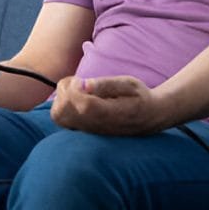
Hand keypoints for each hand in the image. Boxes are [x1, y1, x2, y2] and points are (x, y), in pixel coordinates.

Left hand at [50, 75, 166, 135]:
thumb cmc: (140, 97)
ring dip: (61, 98)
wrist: (150, 117)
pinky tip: (76, 97)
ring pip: (58, 116)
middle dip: (64, 91)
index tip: (82, 80)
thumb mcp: (129, 84)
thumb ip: (106, 84)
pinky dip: (62, 105)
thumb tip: (85, 84)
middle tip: (77, 82)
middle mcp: (95, 125)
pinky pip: (62, 120)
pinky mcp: (84, 130)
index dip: (74, 88)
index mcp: (108, 113)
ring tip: (76, 89)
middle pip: (61, 111)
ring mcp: (88, 130)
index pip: (80, 104)